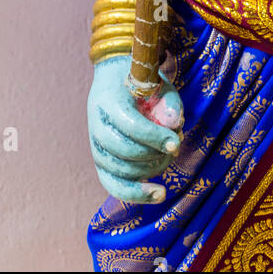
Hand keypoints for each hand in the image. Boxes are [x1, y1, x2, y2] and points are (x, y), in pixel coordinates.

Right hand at [87, 57, 182, 203]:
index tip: (176, 142)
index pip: (130, 125)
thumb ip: (169, 101)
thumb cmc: (141, 82)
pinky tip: (158, 194)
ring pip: (119, 171)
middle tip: (175, 146)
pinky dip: (135, 194)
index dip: (154, 137)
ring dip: (150, 170)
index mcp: (109, 101)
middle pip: (124, 151)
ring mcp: (96, 146)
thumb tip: (175, 126)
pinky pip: (113, 185)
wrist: (114, 80)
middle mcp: (97, 125)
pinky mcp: (101, 162)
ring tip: (168, 158)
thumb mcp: (158, 82)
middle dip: (154, 154)